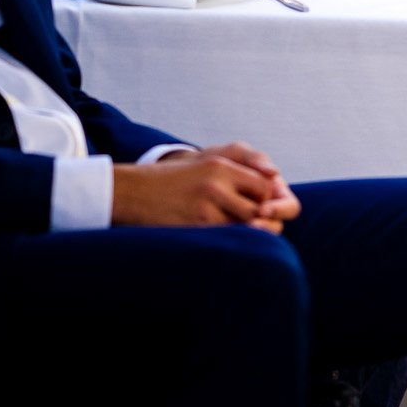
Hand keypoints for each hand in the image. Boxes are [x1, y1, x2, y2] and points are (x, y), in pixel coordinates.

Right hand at [112, 142, 299, 230]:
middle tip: (259, 228)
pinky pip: (225, 239)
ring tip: (244, 239)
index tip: (260, 209)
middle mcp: (217, 184)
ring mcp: (205, 207)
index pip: (265, 186)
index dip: (268, 200)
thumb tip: (274, 175)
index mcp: (222, 166)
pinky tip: (226, 244)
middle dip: (264, 221)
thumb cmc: (173, 178)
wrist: (133, 191)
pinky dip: (232, 244)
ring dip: (249, 235)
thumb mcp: (204, 162)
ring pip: (246, 228)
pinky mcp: (193, 227)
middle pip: (259, 209)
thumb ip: (238, 167)